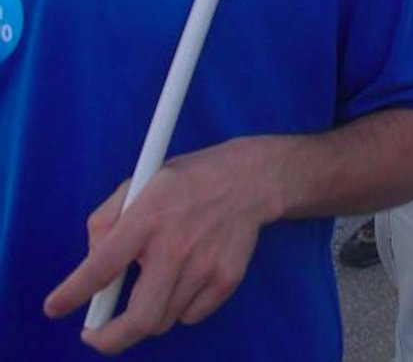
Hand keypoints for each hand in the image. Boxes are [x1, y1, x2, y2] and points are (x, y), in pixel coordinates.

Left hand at [44, 139, 275, 354]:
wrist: (250, 178)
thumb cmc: (188, 181)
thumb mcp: (142, 182)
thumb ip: (108, 220)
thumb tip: (93, 264)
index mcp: (148, 217)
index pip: (102, 266)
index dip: (73, 293)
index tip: (55, 307)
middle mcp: (176, 246)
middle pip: (138, 320)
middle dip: (109, 339)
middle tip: (96, 334)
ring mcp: (205, 266)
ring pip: (162, 320)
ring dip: (148, 312)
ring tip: (155, 281)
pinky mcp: (226, 279)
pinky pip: (190, 315)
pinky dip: (179, 306)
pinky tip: (186, 275)